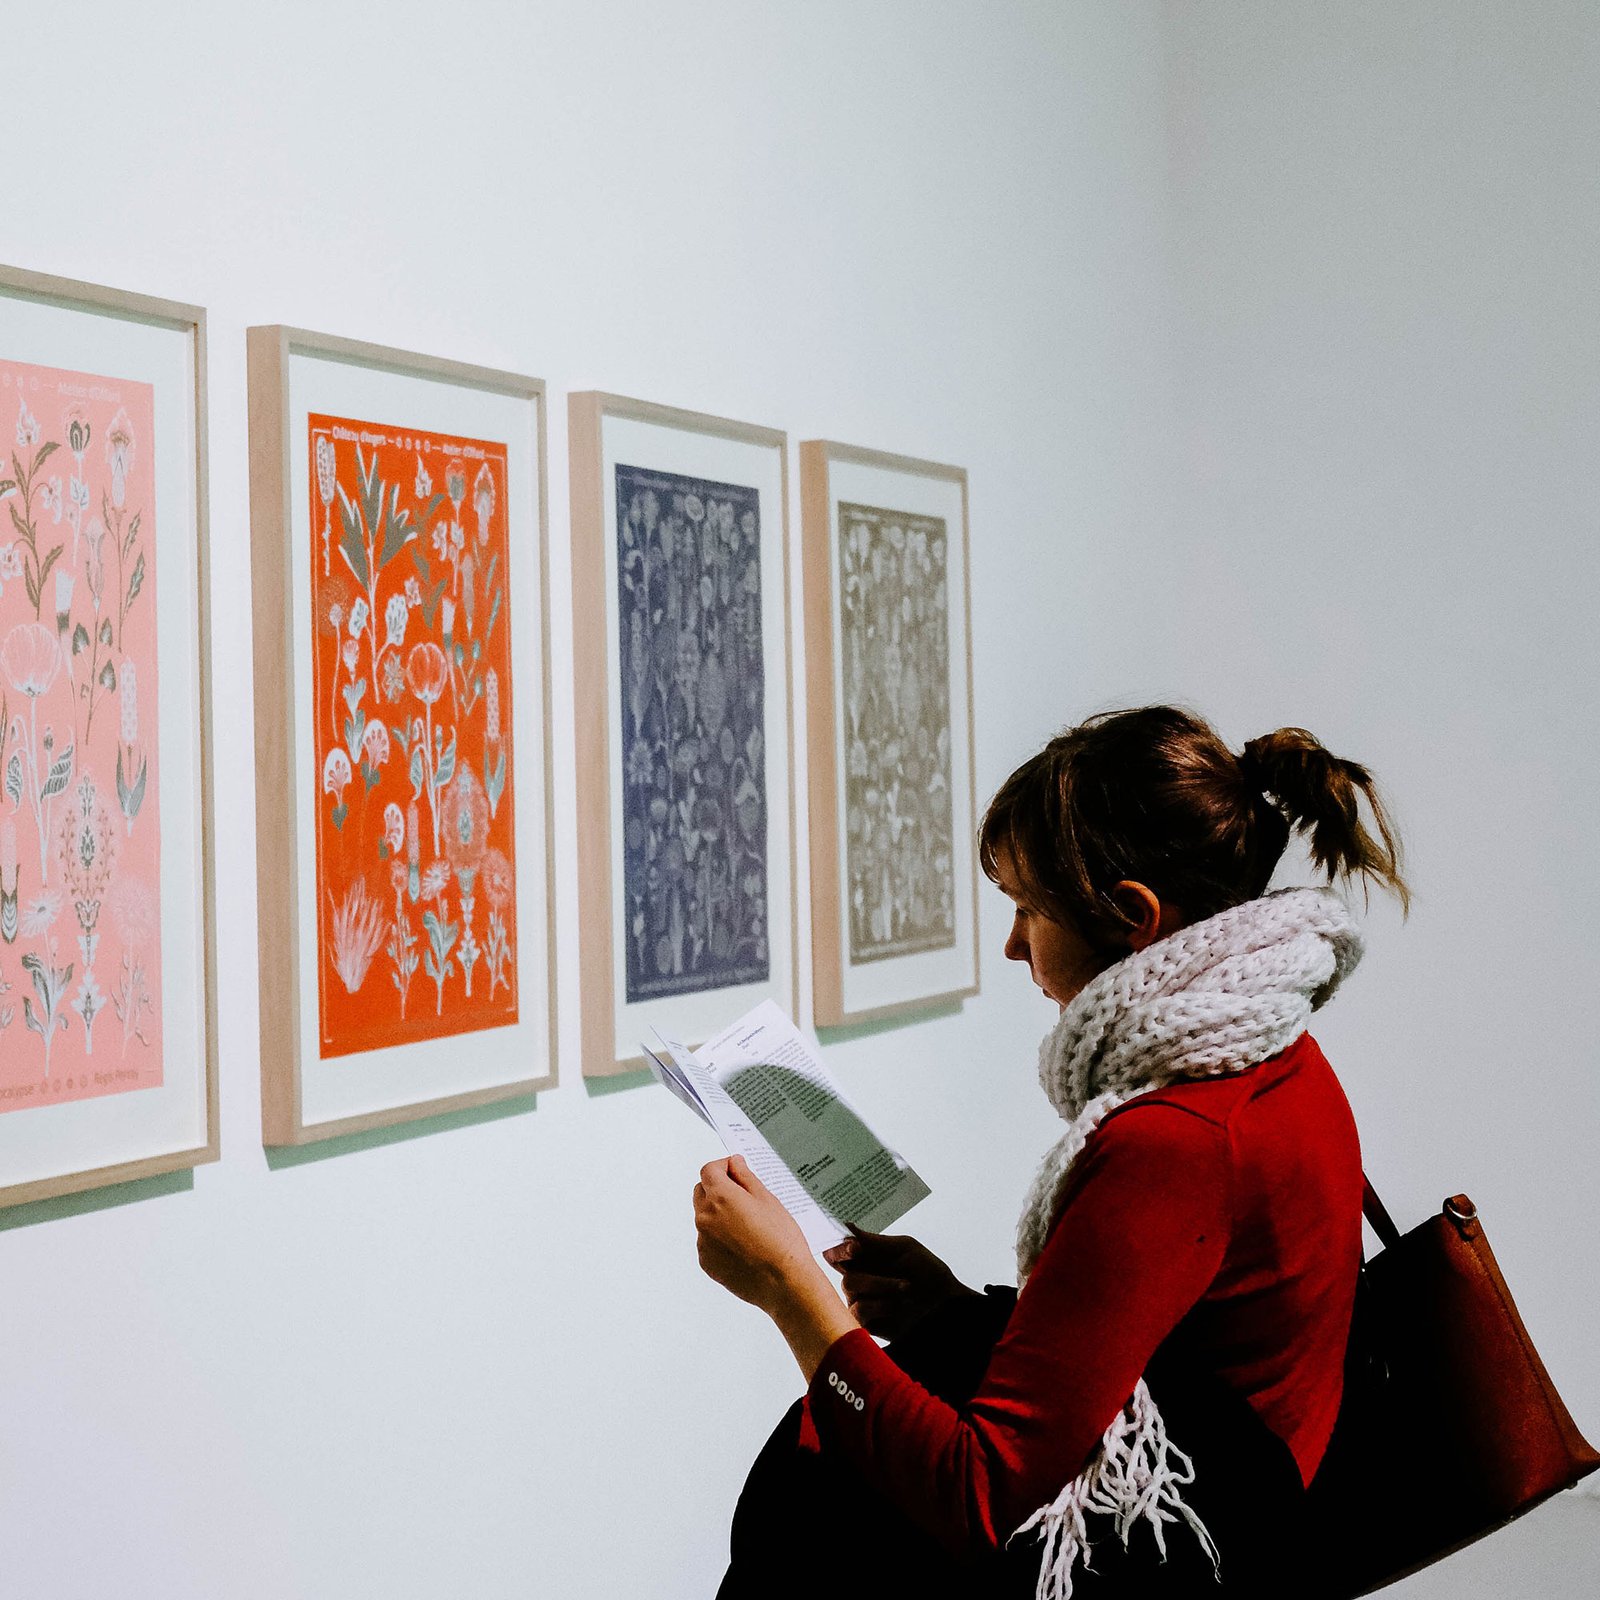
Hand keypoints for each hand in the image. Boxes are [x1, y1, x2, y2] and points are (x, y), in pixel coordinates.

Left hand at [693, 1155, 818, 1312]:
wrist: (784, 1282)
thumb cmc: (781, 1241)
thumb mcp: (767, 1199)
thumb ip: (745, 1177)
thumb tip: (733, 1163)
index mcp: (721, 1197)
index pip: (709, 1170)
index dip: (723, 1167)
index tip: (735, 1171)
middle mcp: (705, 1217)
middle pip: (702, 1192)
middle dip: (718, 1189)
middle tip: (743, 1198)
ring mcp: (703, 1241)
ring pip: (704, 1218)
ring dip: (719, 1215)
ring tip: (748, 1227)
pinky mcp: (706, 1262)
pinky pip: (707, 1241)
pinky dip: (719, 1238)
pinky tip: (743, 1246)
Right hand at [822, 1229, 975, 1340]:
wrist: (946, 1306)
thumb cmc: (930, 1275)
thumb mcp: (905, 1250)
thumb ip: (874, 1241)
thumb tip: (846, 1227)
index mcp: (867, 1258)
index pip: (837, 1249)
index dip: (838, 1245)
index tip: (854, 1246)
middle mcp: (860, 1278)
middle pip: (840, 1266)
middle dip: (861, 1264)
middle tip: (877, 1264)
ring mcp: (860, 1300)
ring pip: (850, 1285)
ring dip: (880, 1284)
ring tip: (905, 1289)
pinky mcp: (864, 1323)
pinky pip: (858, 1309)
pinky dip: (879, 1305)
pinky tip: (896, 1305)